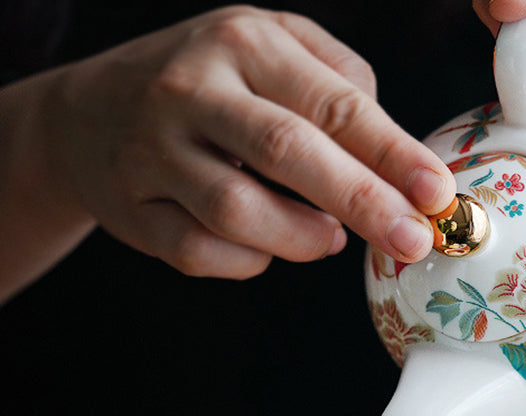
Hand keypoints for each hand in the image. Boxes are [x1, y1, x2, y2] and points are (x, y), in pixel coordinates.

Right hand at [36, 6, 455, 277]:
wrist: (90, 113)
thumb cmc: (205, 84)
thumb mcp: (270, 49)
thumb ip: (339, 83)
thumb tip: (395, 156)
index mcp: (242, 42)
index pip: (333, 104)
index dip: (392, 154)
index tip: (435, 192)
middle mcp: (192, 89)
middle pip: (290, 152)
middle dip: (362, 202)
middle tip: (410, 240)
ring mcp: (154, 151)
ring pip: (240, 213)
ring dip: (300, 238)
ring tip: (328, 238)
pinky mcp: (134, 210)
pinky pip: (203, 253)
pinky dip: (249, 262)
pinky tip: (264, 246)